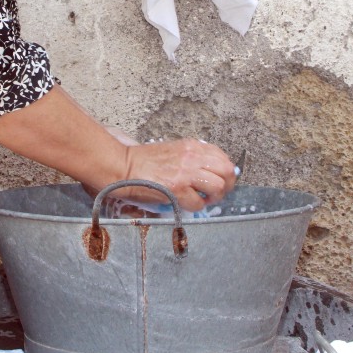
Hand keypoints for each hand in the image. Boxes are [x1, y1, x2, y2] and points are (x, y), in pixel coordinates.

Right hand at [121, 138, 236, 210]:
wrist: (125, 167)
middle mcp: (193, 157)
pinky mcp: (177, 189)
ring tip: (204, 198)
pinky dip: (196, 206)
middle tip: (217, 192)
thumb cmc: (145, 161)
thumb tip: (211, 171)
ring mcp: (186, 173)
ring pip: (218, 187)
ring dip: (214, 197)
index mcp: (192, 146)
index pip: (223, 157)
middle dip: (227, 185)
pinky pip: (199, 203)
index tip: (221, 179)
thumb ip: (193, 158)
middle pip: (227, 171)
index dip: (226, 171)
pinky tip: (188, 202)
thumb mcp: (174, 150)